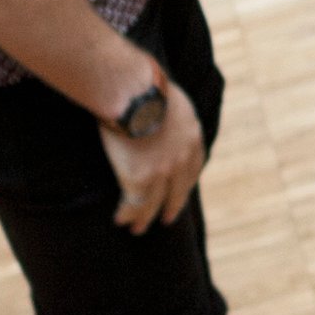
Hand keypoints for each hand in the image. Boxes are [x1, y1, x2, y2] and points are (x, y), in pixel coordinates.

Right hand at [100, 78, 207, 230]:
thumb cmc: (144, 86)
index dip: (185, 183)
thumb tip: (158, 111)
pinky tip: (121, 220)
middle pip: (179, 190)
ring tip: (138, 228)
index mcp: (193, 138)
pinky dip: (127, 214)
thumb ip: (171, 114)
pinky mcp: (139, 178)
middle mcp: (182, 159)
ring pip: (154, 202)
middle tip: (167, 219)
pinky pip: (134, 204)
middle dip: (172, 206)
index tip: (180, 191)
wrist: (134, 91)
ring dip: (145, 218)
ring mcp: (162, 171)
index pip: (193, 168)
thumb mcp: (171, 99)